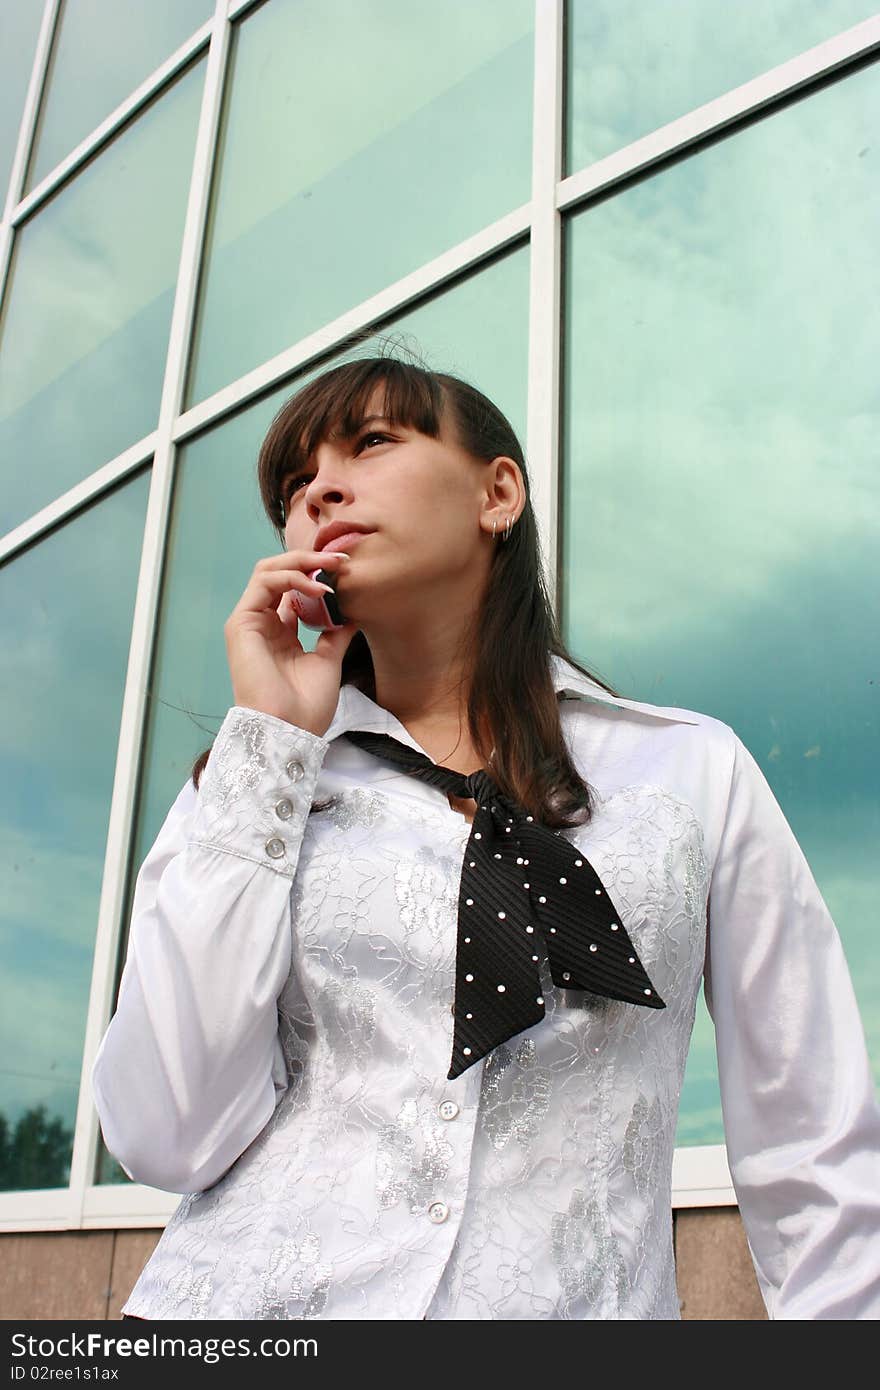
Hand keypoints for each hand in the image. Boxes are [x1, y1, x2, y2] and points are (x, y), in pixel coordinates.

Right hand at [224, 549, 358, 735]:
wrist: (289, 730)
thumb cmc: (306, 707)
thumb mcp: (328, 660)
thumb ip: (335, 632)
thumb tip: (354, 610)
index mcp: (281, 634)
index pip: (294, 590)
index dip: (319, 576)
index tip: (349, 572)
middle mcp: (263, 624)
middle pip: (280, 574)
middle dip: (311, 561)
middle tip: (342, 561)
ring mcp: (250, 622)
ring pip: (269, 570)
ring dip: (303, 562)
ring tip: (332, 567)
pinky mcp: (241, 623)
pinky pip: (264, 582)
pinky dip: (292, 577)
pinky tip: (317, 588)